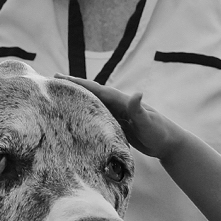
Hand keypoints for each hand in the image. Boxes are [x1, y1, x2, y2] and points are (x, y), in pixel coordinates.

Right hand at [57, 76, 180, 158]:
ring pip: (93, 104)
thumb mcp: (149, 122)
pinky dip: (85, 112)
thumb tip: (137, 93)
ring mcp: (117, 114)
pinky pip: (97, 116)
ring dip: (77, 99)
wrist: (169, 143)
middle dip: (73, 87)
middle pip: (91, 93)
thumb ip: (140, 109)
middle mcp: (118, 105)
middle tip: (52, 81)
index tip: (60, 77)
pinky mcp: (118, 124)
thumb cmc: (160, 132)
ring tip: (58, 96)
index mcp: (121, 101)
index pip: (96, 89)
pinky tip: (76, 115)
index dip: (78, 83)